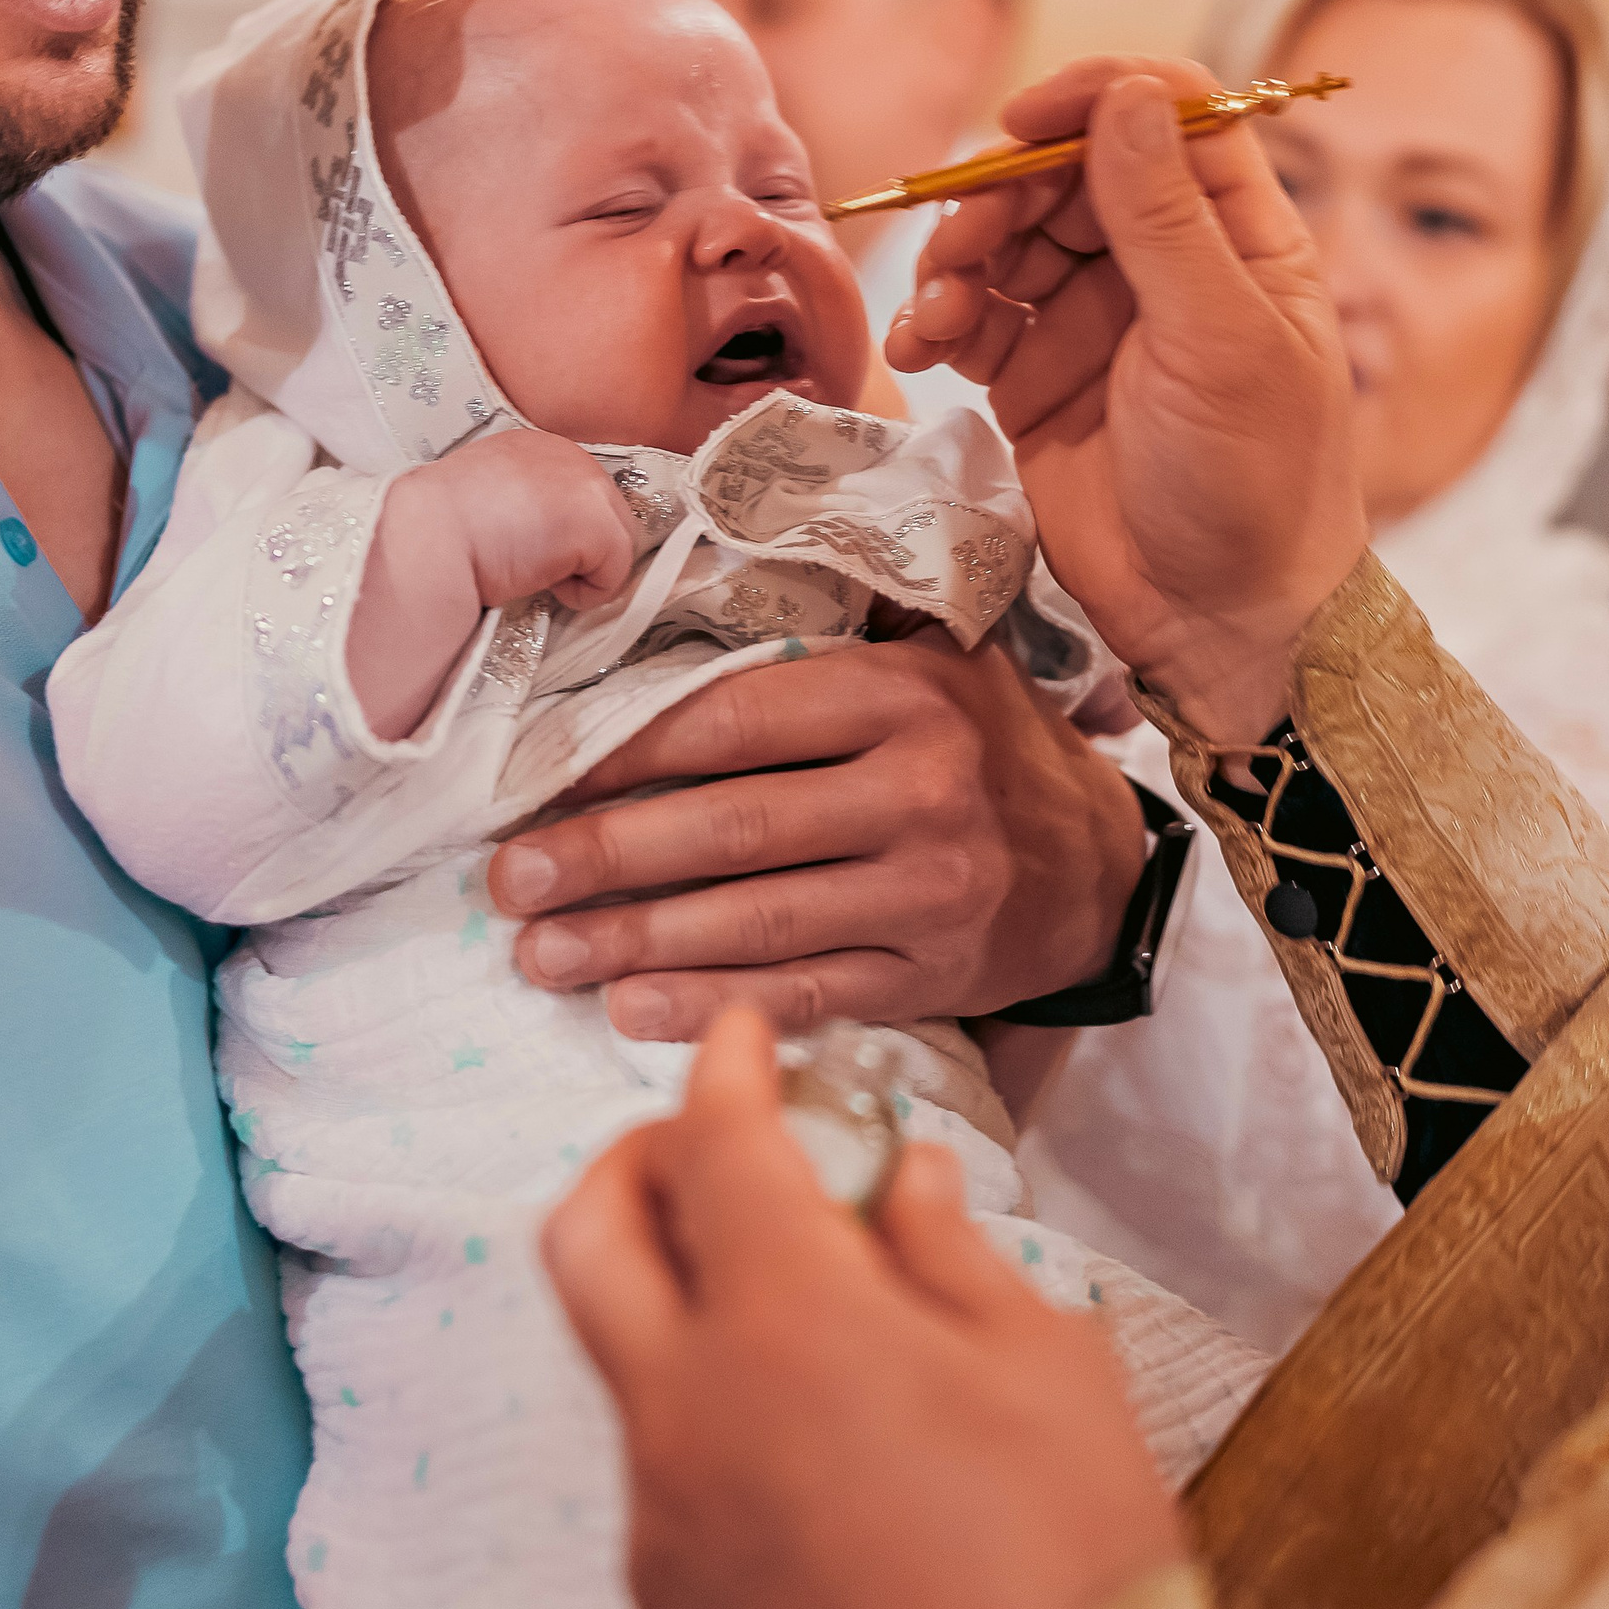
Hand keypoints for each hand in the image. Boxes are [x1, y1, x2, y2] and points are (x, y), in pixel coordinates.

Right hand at [352, 434, 634, 740]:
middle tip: (527, 566)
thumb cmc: (437, 530)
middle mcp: (569, 455)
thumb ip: (523, 505)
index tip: (525, 549)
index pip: (578, 495)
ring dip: (580, 572)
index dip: (561, 532)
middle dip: (579, 552)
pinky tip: (536, 582)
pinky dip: (583, 594)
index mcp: (537, 447)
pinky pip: (614, 576)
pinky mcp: (596, 523)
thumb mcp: (485, 499)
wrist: (423, 537)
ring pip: (617, 547)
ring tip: (528, 572)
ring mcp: (587, 485)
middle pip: (609, 517)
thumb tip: (544, 542)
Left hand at [489, 628, 1144, 1039]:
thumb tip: (669, 598)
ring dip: (635, 941)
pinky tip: (630, 1010)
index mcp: (903, 695)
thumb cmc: (980, 745)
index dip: (626, 752)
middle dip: (605, 856)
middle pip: (732, 827)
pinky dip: (713, 1005)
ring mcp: (930, 891)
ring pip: (757, 921)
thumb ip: (827, 634)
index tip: (537, 778)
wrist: (1099, 866)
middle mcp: (922, 789)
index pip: (736, 719)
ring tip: (538, 954)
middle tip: (509, 879)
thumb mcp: (931, 659)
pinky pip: (805, 993)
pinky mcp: (933, 975)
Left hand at [544, 1011, 1182, 1608]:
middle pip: (587, 1233)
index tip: (746, 1040)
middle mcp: (685, 1405)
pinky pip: (656, 1460)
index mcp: (785, 1319)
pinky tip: (807, 1425)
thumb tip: (900, 1180)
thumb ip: (949, 1250)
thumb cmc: (1069, 1563)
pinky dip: (703, 1401)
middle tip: (713, 1142)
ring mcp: (660, 1512)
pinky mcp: (667, 1602)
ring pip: (615, 1352)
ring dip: (670, 1288)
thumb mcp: (1046, 1366)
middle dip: (635, 1160)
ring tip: (786, 1292)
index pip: (712, 1146)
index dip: (726, 1071)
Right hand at [890, 64, 1366, 746]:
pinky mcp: (1034, 378)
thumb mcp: (1220, 340)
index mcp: (1236, 236)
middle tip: (963, 245)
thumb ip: (1166, 217)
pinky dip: (936, 321)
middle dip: (1001, 194)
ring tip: (938, 316)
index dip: (1093, 99)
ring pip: (1006, 238)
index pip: (1166, 115)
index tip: (1022, 124)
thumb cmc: (1256, 483)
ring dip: (957, 259)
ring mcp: (1093, 320)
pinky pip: (971, 318)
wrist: (1219, 621)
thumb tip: (1127, 94)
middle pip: (1065, 172)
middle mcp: (1162, 263)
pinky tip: (921, 350)